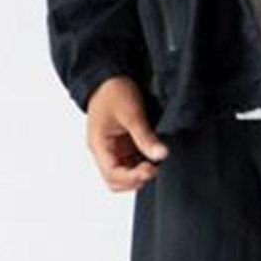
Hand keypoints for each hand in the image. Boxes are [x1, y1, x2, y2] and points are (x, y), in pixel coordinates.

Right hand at [86, 77, 168, 191]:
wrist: (109, 77)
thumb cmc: (113, 91)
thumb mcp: (131, 112)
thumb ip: (145, 136)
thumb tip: (161, 155)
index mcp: (99, 145)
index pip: (113, 175)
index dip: (133, 177)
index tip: (151, 169)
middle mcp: (104, 152)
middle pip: (117, 182)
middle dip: (136, 179)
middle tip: (153, 167)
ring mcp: (113, 152)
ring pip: (125, 177)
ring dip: (140, 174)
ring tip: (154, 160)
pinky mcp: (122, 149)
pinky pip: (132, 166)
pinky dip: (142, 166)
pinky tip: (152, 156)